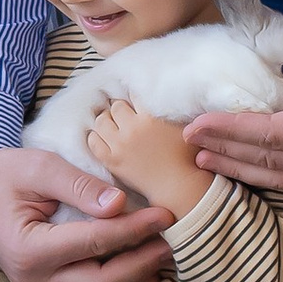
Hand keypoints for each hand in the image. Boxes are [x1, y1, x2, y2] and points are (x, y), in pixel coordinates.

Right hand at [0, 141, 173, 281]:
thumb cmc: (3, 173)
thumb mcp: (39, 168)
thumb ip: (80, 187)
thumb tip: (120, 205)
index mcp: (29, 249)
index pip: (96, 243)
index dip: (135, 230)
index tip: (165, 214)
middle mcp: (33, 279)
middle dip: (142, 263)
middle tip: (173, 242)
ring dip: (134, 278)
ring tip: (164, 255)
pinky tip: (141, 270)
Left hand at [84, 97, 212, 214]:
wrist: (177, 186)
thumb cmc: (188, 157)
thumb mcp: (184, 126)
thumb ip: (170, 111)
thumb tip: (162, 97)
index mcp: (149, 117)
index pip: (133, 95)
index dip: (133, 97)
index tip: (134, 101)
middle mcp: (132, 128)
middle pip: (116, 107)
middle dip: (119, 108)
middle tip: (124, 113)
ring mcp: (119, 145)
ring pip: (101, 121)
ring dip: (106, 119)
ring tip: (112, 123)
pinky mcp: (111, 160)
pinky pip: (94, 142)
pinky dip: (95, 136)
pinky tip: (101, 136)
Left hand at [187, 29, 282, 192]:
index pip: (272, 137)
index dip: (231, 132)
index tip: (195, 125)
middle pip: (270, 161)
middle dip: (226, 153)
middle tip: (186, 144)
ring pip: (281, 175)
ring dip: (241, 168)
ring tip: (206, 161)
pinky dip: (265, 175)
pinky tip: (247, 169)